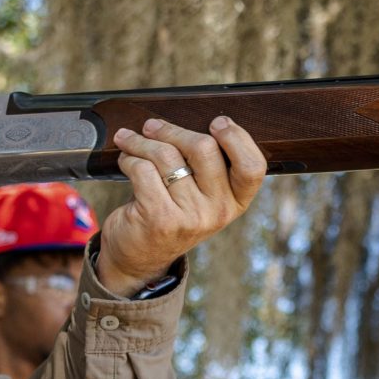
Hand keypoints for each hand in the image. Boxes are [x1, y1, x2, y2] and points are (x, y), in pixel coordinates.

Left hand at [95, 117, 265, 294]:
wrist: (139, 258)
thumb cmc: (170, 214)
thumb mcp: (200, 195)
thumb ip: (207, 165)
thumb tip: (192, 120)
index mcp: (235, 201)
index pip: (252, 167)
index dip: (237, 138)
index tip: (217, 123)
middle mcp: (218, 211)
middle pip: (204, 148)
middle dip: (172, 130)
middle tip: (152, 127)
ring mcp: (191, 217)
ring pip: (166, 156)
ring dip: (141, 142)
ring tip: (130, 141)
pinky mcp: (160, 218)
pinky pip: (143, 170)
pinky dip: (129, 158)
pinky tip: (126, 161)